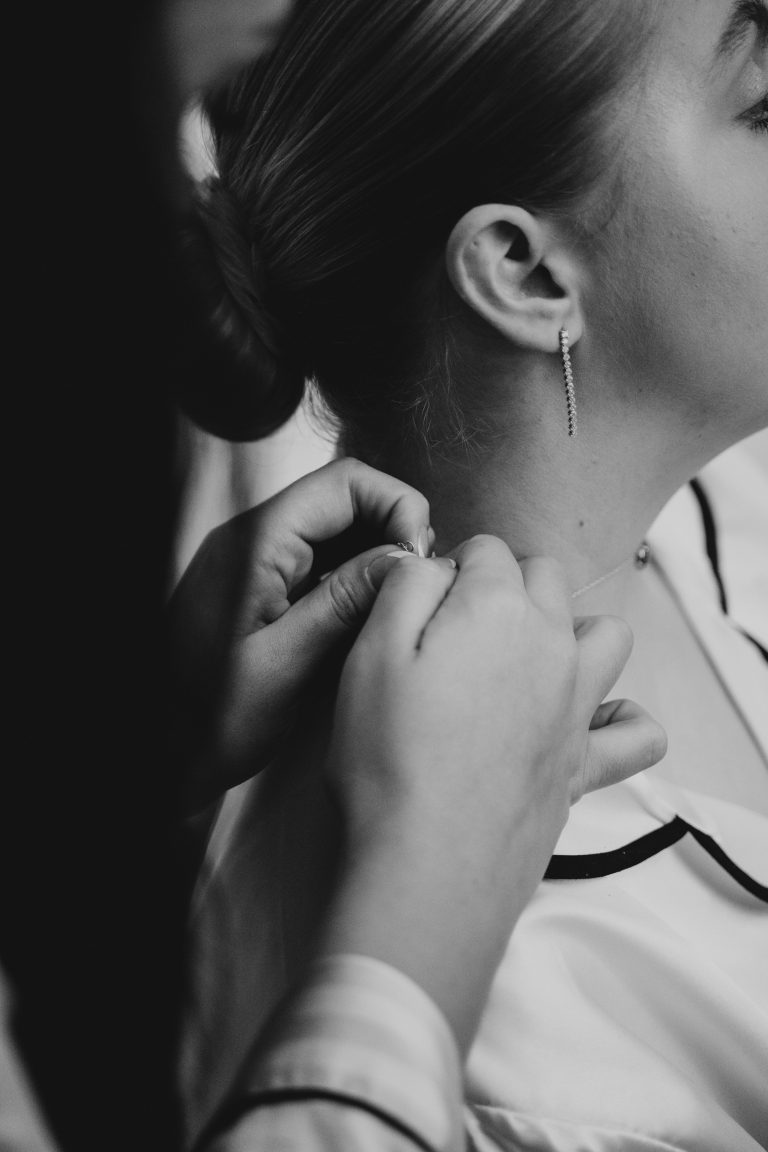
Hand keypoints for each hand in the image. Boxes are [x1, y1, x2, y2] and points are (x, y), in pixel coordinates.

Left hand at [168, 457, 434, 812]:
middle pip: (346, 499)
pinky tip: (371, 616)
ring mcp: (261, 561)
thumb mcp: (284, 668)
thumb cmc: (206, 722)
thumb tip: (403, 559)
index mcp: (254, 544)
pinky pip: (326, 562)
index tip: (417, 559)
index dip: (396, 507)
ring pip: (341, 530)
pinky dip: (358, 580)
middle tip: (414, 585)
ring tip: (397, 603)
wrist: (166, 754)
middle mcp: (256, 540)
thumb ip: (343, 605)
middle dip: (392, 531)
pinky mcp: (268, 586)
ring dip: (378, 557)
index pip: (344, 483)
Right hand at [320, 534, 666, 1053]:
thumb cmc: (388, 759)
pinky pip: (637, 729)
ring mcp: (577, 703)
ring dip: (571, 630)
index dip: (447, 569)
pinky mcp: (585, 761)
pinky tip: (586, 720)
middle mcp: (551, 644)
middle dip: (504, 585)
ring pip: (605, 633)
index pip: (483, 549)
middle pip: (543, 578)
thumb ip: (405, 587)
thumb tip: (430, 564)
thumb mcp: (369, 654)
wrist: (427, 863)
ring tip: (524, 659)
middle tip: (456, 630)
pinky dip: (621, 717)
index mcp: (496, 608)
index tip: (422, 604)